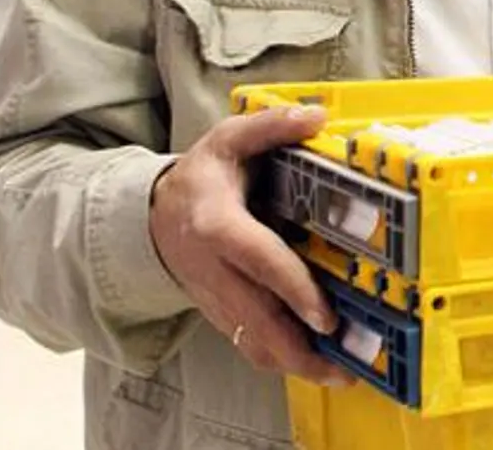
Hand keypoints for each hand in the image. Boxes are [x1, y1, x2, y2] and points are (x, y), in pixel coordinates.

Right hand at [148, 107, 350, 384]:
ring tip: (337, 375)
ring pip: (252, 340)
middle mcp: (213, 268)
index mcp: (218, 225)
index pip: (259, 261)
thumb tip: (317, 116)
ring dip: (293, 362)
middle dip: (299, 347)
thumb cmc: (201, 176)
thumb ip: (270, 126)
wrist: (151, 215)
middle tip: (342, 365)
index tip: (324, 315)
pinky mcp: (219, 311)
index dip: (292, 290)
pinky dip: (278, 358)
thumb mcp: (227, 140)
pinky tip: (312, 365)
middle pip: (256, 318)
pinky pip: (248, 342)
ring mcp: (214, 295)